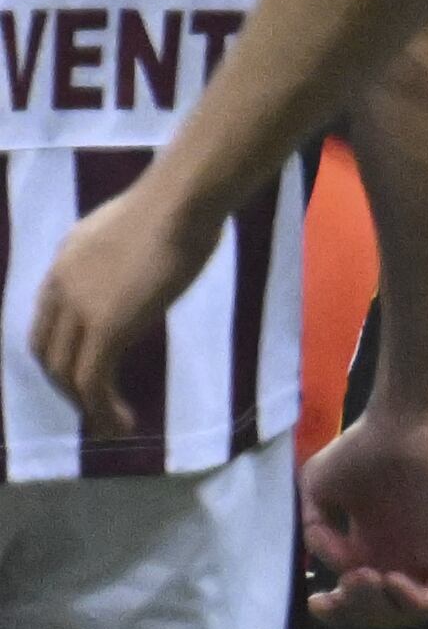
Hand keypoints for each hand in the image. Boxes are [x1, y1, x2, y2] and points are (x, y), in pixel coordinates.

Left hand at [28, 178, 216, 437]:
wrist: (180, 202)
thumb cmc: (175, 204)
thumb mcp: (132, 228)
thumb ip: (121, 255)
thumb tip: (136, 273)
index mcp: (65, 261)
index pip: (46, 320)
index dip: (60, 352)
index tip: (87, 370)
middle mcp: (60, 286)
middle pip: (47, 351)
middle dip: (67, 385)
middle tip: (98, 405)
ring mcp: (80, 308)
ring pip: (65, 373)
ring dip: (87, 406)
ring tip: (112, 426)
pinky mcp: (107, 328)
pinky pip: (93, 380)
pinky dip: (102, 408)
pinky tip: (122, 422)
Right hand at [300, 398, 427, 628]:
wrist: (407, 425)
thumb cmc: (364, 448)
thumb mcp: (319, 489)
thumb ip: (316, 529)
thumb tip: (332, 564)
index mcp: (369, 547)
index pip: (356, 598)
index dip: (337, 610)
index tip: (316, 601)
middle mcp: (399, 556)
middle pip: (378, 612)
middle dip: (354, 611)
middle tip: (344, 585)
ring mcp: (427, 557)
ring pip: (407, 613)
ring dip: (380, 608)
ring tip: (366, 577)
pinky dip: (416, 604)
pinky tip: (393, 579)